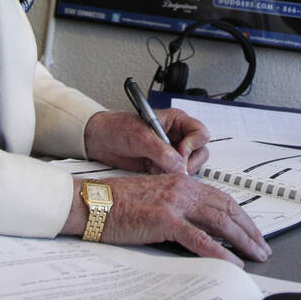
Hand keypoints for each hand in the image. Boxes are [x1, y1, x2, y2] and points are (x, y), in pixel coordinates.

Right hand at [70, 173, 270, 266]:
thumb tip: (197, 224)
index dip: (241, 216)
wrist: (92, 203)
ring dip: (242, 240)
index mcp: (181, 181)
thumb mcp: (154, 197)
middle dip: (249, 229)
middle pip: (227, 208)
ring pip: (220, 222)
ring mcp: (175, 203)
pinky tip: (231, 261)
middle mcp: (183, 188)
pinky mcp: (165, 220)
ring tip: (256, 254)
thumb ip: (177, 204)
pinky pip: (199, 238)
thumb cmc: (118, 202)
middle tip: (263, 246)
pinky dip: (219, 251)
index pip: (222, 198)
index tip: (253, 230)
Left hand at [83, 110, 210, 174]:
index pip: (200, 133)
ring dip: (176, 172)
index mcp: (176, 121)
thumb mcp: (141, 137)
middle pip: (200, 152)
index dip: (193, 145)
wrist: (99, 141)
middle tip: (172, 167)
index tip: (179, 152)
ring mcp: (171, 152)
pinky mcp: (163, 165)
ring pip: (189, 166)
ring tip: (157, 168)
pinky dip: (167, 178)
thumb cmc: (117, 128)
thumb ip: (161, 152)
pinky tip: (152, 172)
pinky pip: (175, 175)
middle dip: (187, 163)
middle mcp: (177, 136)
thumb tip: (178, 166)